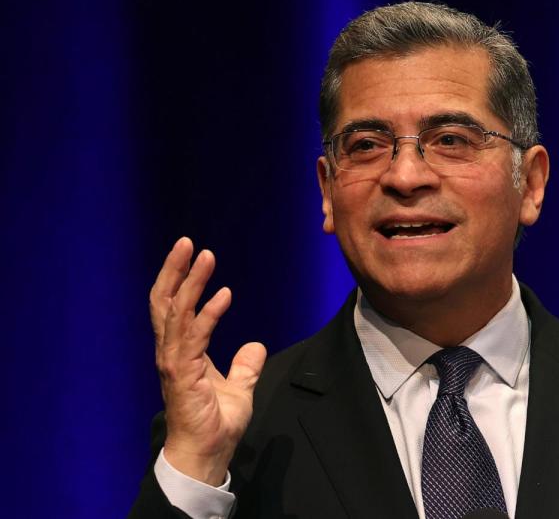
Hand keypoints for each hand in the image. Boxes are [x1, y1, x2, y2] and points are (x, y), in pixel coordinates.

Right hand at [149, 237, 266, 484]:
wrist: (207, 453)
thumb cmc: (216, 424)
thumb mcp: (239, 388)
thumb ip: (245, 366)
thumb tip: (256, 346)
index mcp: (181, 350)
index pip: (173, 306)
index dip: (180, 278)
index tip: (192, 253)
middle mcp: (171, 351)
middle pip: (165, 301)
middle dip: (175, 269)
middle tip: (188, 242)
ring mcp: (175, 361)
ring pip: (177, 312)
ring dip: (191, 282)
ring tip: (205, 255)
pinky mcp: (183, 374)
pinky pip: (194, 337)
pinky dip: (208, 313)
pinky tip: (224, 295)